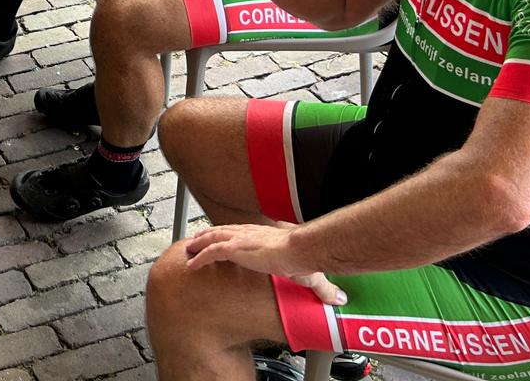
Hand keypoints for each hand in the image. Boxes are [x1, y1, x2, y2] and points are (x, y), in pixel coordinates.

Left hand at [183, 224, 346, 306]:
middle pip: (223, 231)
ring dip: (199, 243)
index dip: (230, 235)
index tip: (223, 239)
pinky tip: (191, 264)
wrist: (301, 251)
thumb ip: (322, 287)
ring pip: (212, 238)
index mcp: (264, 235)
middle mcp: (250, 233)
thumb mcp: (311, 274)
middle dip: (208, 235)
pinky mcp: (236, 248)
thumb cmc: (306, 258)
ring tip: (189, 249)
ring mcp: (241, 240)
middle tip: (197, 241)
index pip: (242, 232)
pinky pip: (211, 253)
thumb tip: (340, 299)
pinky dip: (200, 258)